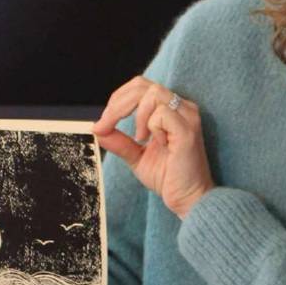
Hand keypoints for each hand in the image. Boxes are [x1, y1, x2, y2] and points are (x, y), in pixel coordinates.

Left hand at [94, 77, 213, 218]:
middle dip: (118, 104)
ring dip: (137, 116)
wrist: (188, 200)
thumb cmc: (169, 178)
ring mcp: (187, 117)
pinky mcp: (188, 131)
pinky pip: (162, 114)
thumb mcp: (136, 156)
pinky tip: (159, 145)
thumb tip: (97, 128)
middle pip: (143, 84)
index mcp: (171, 110)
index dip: (118, 99)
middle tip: (108, 125)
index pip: (140, 87)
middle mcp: (181, 108)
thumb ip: (119, 141)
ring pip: (152, 94)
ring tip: (140, 138)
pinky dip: (152, 127)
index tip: (104, 122)